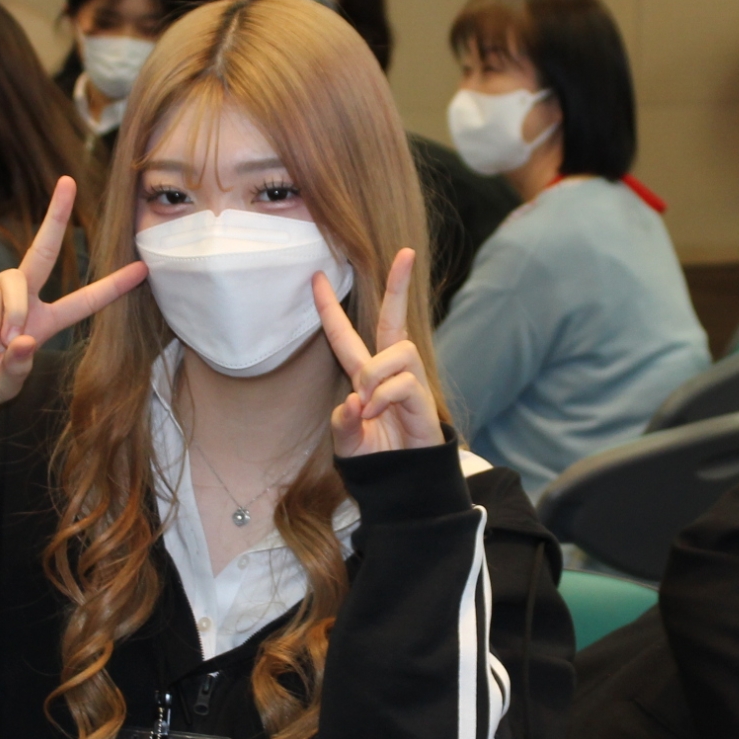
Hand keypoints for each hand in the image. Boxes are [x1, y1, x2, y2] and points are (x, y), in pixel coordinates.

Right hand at [0, 176, 144, 411]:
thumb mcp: (4, 386)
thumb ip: (18, 368)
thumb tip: (28, 340)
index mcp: (42, 323)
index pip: (84, 301)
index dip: (112, 287)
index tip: (142, 270)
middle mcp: (21, 302)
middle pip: (43, 251)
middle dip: (55, 217)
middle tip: (67, 183)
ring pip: (16, 280)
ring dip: (13, 313)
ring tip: (0, 346)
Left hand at [316, 248, 437, 457]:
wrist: (403, 485)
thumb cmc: (376, 461)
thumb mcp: (347, 442)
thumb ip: (344, 422)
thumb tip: (356, 399)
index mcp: (365, 376)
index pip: (345, 335)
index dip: (329, 308)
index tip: (316, 277)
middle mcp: (389, 371)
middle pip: (392, 318)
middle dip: (399, 285)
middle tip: (406, 253)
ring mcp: (409, 381)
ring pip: (396, 350)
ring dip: (376, 374)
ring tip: (371, 404)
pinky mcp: (423, 398)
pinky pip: (401, 382)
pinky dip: (385, 398)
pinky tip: (381, 414)